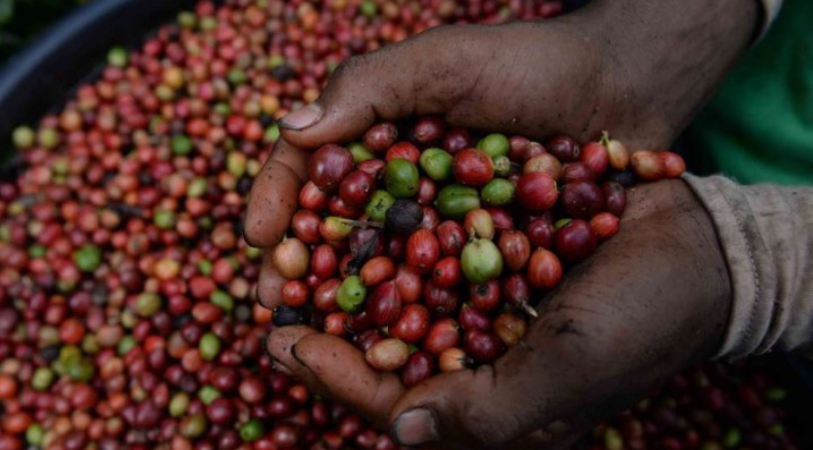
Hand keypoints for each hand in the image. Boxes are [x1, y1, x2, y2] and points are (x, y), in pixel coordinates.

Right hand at [243, 0, 755, 300]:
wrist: (616, 91)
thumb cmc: (528, 63)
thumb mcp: (442, 60)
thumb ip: (369, 86)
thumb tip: (294, 127)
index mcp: (374, 138)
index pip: (308, 168)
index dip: (277, 200)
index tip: (256, 234)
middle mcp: (397, 188)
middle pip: (333, 231)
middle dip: (298, 267)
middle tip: (273, 303)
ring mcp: (436, 226)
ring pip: (378, 269)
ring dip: (344, 304)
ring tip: (318, 335)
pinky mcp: (477, 257)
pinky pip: (436, 288)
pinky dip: (411, 314)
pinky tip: (392, 341)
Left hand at [265, 179, 730, 449]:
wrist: (696, 246)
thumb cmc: (643, 320)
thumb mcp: (571, 373)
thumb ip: (492, 412)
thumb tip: (403, 429)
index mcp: (492, 406)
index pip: (394, 401)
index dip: (336, 376)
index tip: (286, 341)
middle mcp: (477, 361)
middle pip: (381, 354)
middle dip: (327, 329)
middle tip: (270, 296)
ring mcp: (482, 308)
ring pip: (395, 303)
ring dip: (347, 281)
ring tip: (296, 251)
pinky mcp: (491, 259)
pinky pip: (427, 257)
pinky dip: (390, 242)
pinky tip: (356, 215)